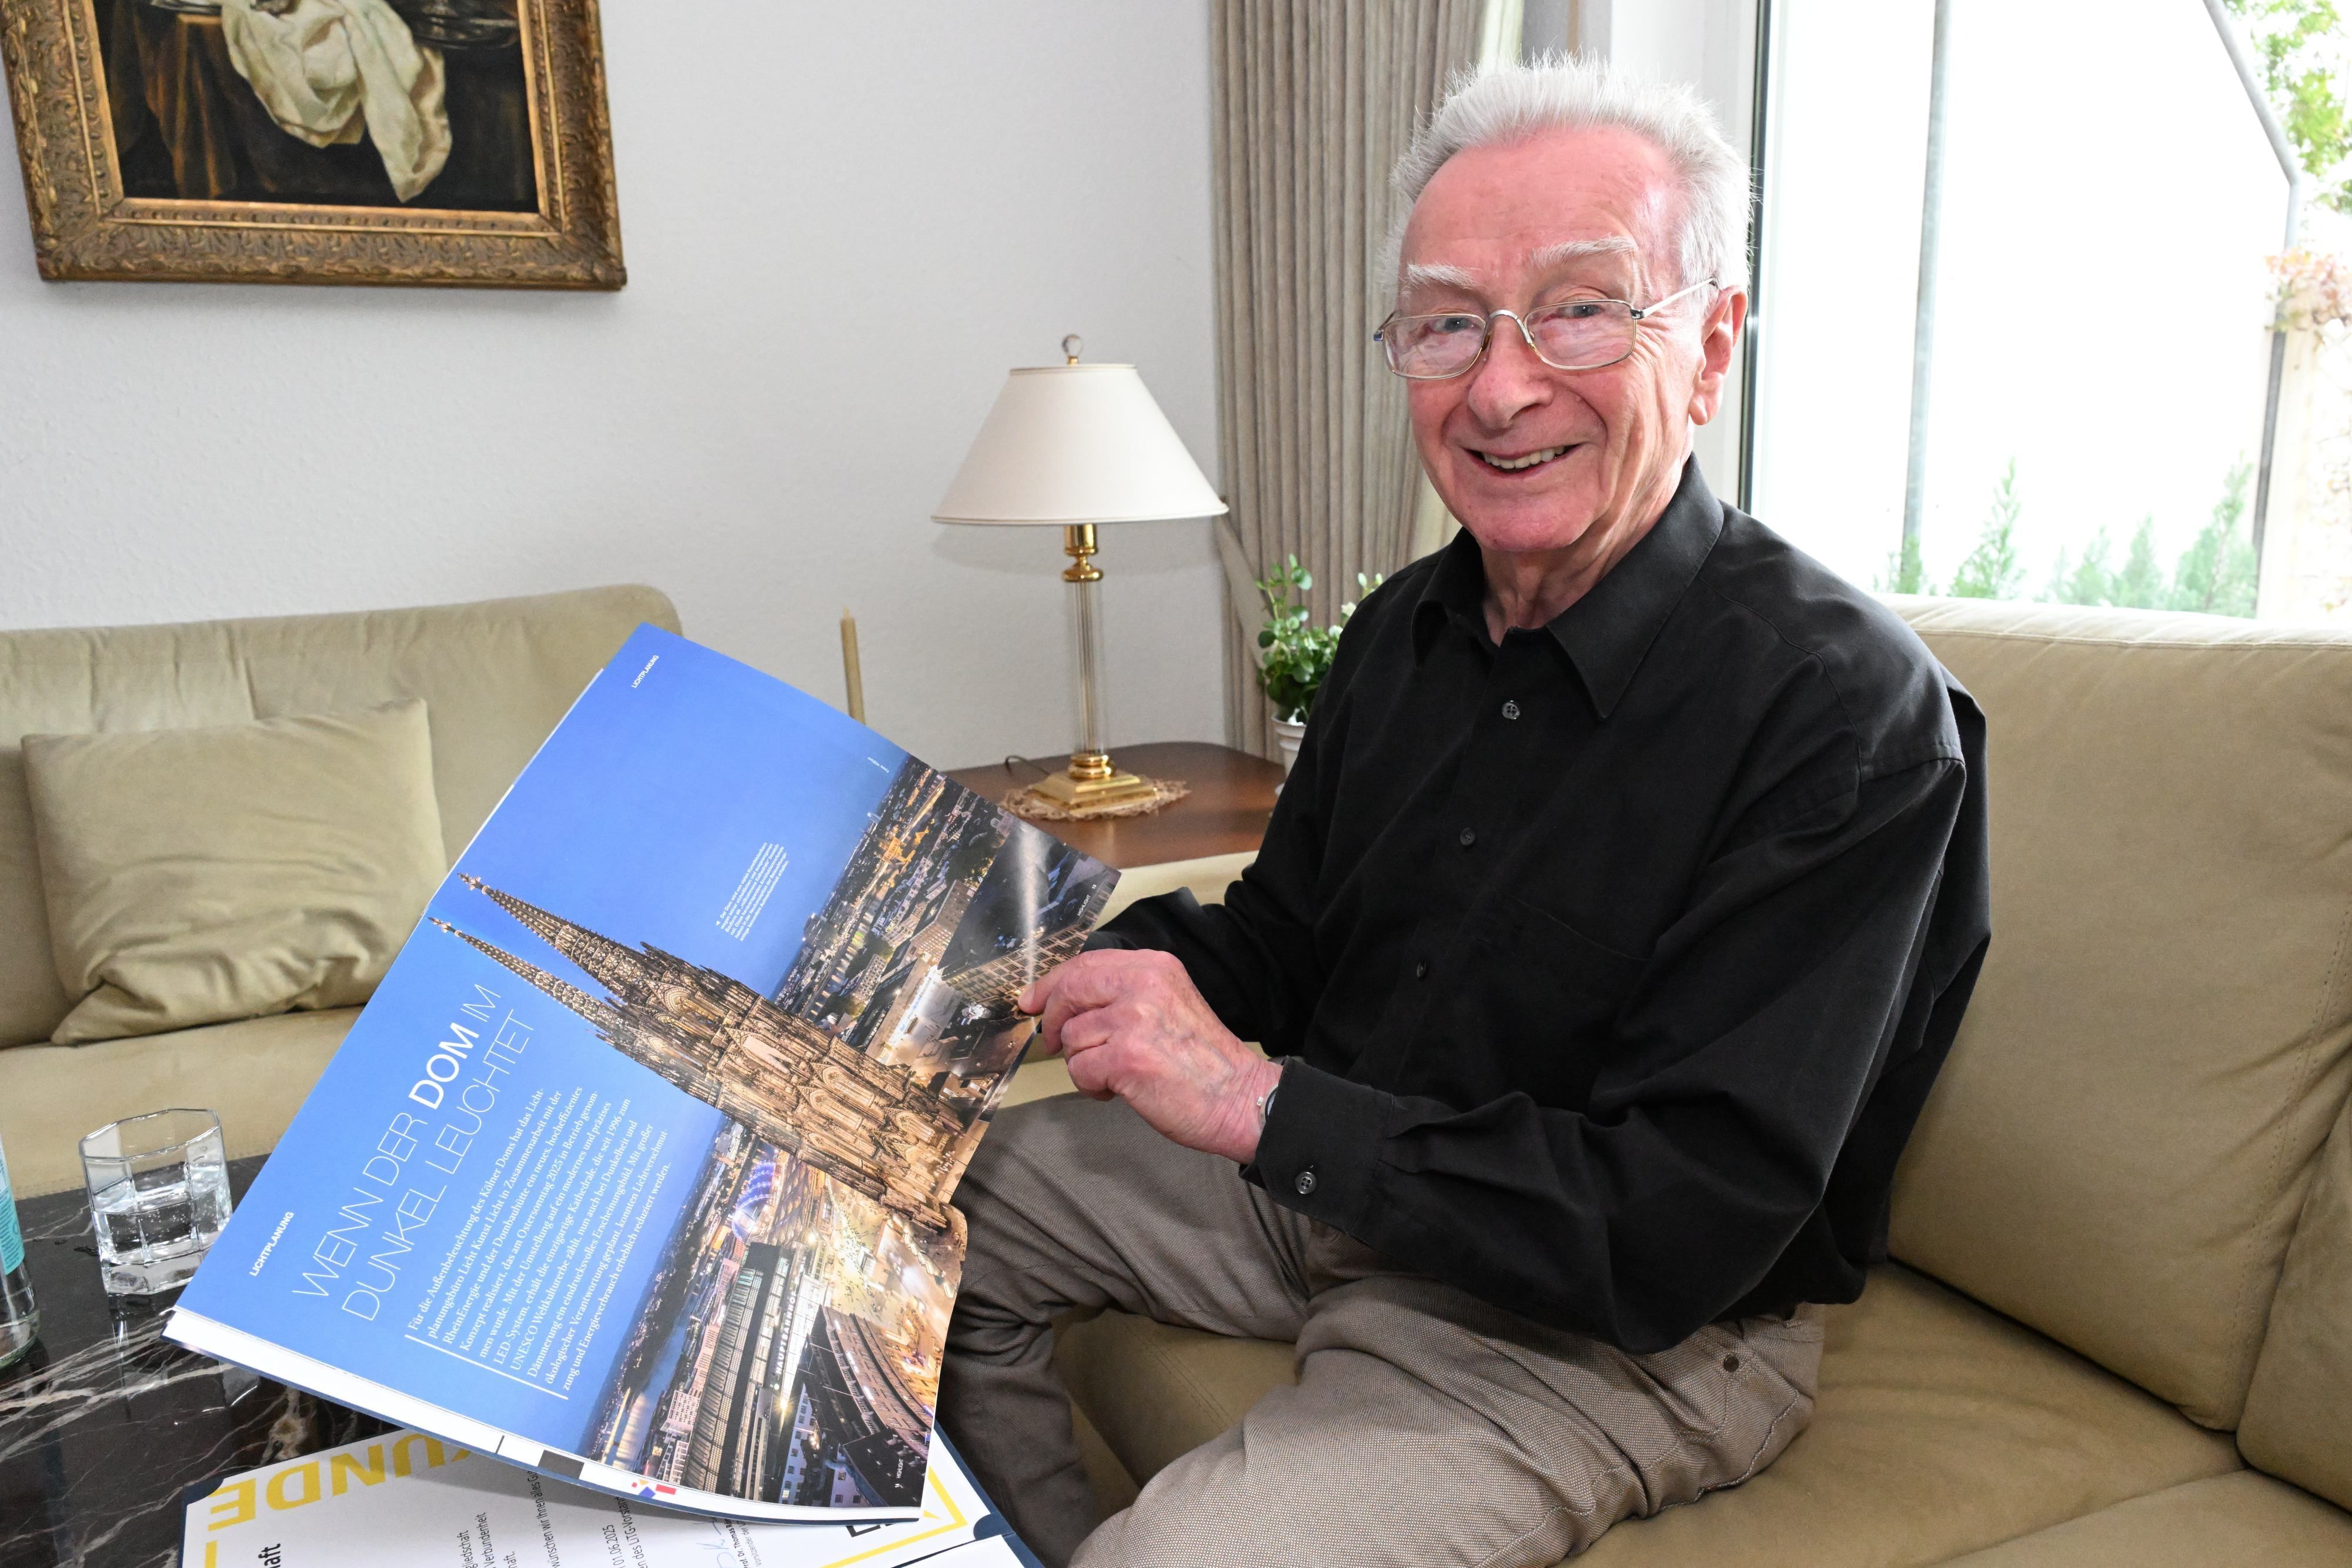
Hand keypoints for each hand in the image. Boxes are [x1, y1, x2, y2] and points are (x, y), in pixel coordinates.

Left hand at [1019, 950, 1281, 1164]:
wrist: (1238, 1098)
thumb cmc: (1202, 1061)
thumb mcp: (1169, 1003)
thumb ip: (1124, 994)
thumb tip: (1063, 1001)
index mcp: (1154, 967)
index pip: (1085, 964)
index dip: (1051, 983)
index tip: (1032, 1000)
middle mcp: (1143, 985)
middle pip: (1069, 991)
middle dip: (1052, 1020)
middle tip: (1054, 1043)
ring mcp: (1133, 1020)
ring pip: (1071, 1037)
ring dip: (1082, 1062)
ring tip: (1115, 1074)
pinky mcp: (1125, 1057)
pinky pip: (1079, 1069)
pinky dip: (1091, 1086)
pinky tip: (1118, 1089)